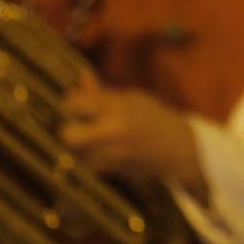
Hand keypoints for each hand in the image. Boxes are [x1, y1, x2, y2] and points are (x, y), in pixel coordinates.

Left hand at [59, 71, 206, 196]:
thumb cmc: (153, 117)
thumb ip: (101, 93)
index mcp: (116, 108)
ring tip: (88, 136)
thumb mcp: (130, 99)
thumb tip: (81, 73)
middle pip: (67, 134)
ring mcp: (111, 153)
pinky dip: (87, 156)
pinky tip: (98, 148)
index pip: (74, 104)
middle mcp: (112, 132)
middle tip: (72, 123)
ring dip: (76, 144)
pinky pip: (87, 163)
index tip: (72, 102)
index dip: (68, 102)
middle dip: (65, 128)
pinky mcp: (111, 170)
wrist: (177, 148)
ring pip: (75, 152)